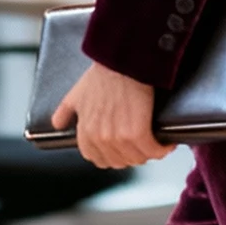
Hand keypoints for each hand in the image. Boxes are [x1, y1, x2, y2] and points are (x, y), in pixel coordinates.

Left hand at [52, 61, 171, 169]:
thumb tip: (58, 124)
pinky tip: (168, 143)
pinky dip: (162, 149)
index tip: (123, 147)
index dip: (111, 155)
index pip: (97, 159)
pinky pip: (153, 151)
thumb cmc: (102, 74)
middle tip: (143, 144)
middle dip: (131, 155)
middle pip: (120, 162)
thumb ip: (65, 111)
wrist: (122, 62)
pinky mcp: (138, 133)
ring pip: (138, 159)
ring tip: (157, 144)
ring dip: (149, 153)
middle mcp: (100, 138)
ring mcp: (119, 138)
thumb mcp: (77, 93)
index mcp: (85, 132)